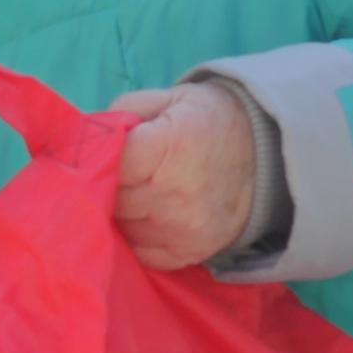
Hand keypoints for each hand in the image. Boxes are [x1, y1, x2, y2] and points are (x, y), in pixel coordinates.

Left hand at [110, 83, 258, 271]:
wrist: (266, 155)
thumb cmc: (206, 121)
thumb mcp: (168, 99)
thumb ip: (122, 113)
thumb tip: (86, 139)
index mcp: (168, 147)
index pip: (109, 165)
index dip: (100, 161)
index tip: (104, 156)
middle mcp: (174, 194)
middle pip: (111, 200)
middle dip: (108, 187)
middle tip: (120, 174)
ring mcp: (182, 229)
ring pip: (122, 229)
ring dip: (122, 214)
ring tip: (139, 193)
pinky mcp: (188, 253)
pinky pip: (141, 253)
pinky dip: (138, 237)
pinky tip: (149, 216)